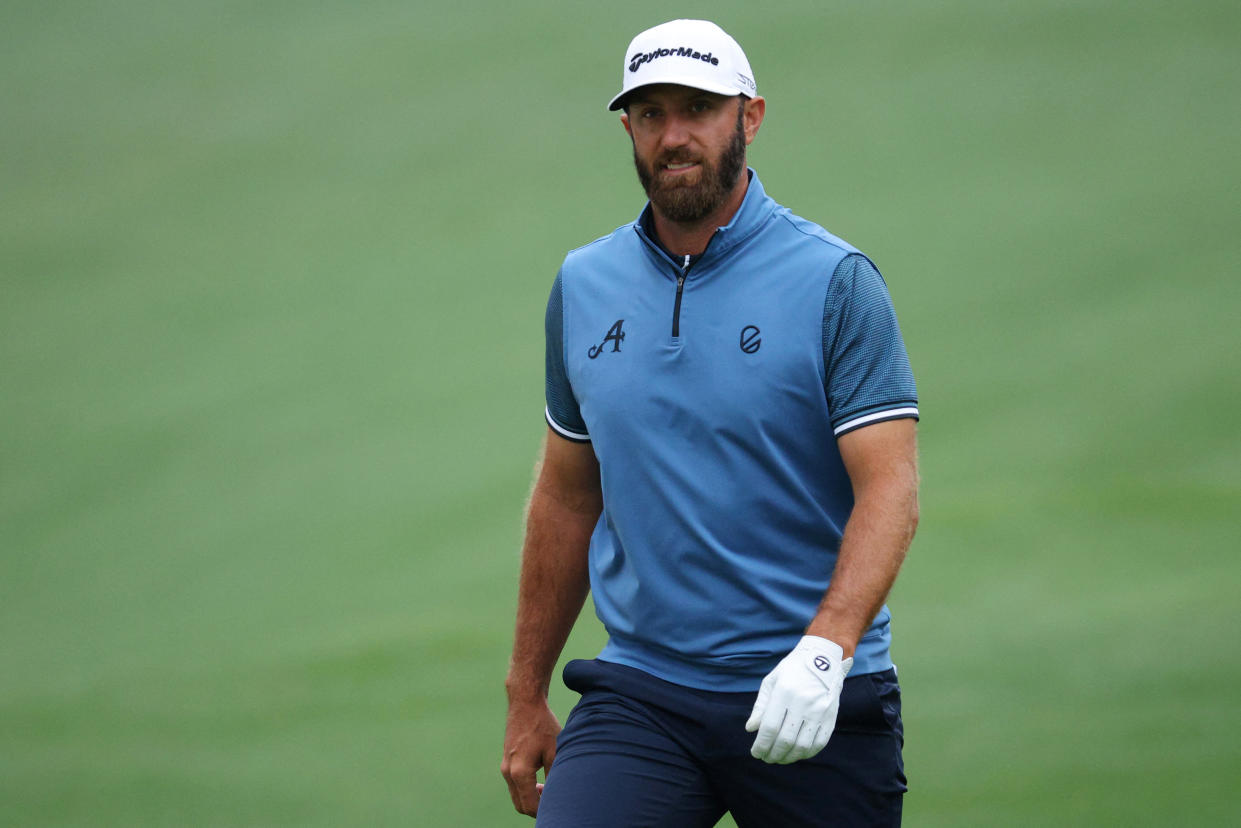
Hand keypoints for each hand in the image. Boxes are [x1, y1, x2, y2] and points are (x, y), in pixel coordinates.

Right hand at [501, 697, 560, 816]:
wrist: (525, 704)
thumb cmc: (542, 726)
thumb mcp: (554, 751)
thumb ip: (554, 776)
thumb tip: (556, 794)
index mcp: (520, 772)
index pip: (530, 805)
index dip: (544, 811)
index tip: (557, 808)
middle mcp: (508, 772)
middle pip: (520, 804)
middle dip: (536, 808)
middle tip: (554, 802)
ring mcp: (505, 767)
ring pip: (516, 795)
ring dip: (530, 798)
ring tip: (548, 791)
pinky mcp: (506, 761)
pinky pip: (514, 785)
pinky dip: (525, 789)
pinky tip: (540, 782)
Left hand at [745, 636, 852, 763]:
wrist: (823, 659)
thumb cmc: (792, 671)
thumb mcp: (771, 681)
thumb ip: (761, 707)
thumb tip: (751, 729)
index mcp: (784, 691)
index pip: (770, 727)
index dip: (761, 745)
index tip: (755, 753)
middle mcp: (803, 702)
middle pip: (785, 739)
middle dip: (773, 754)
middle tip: (766, 758)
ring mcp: (819, 710)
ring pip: (802, 745)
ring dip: (789, 757)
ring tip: (780, 758)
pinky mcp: (831, 716)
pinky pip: (819, 743)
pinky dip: (807, 753)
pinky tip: (797, 754)